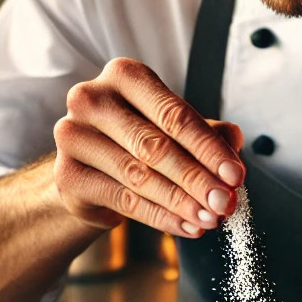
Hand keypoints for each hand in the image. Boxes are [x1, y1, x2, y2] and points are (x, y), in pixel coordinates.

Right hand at [53, 58, 244, 236]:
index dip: (209, 148)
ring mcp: (73, 136)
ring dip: (181, 202)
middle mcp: (91, 99)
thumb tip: (234, 141)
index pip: (174, 114)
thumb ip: (208, 132)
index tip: (235, 175)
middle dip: (197, 179)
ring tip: (209, 218)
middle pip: (155, 146)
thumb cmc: (137, 139)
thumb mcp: (175, 130)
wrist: (89, 169)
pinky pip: (123, 200)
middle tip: (225, 203)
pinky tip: (186, 226)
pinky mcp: (66, 174)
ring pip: (139, 176)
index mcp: (124, 75)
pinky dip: (160, 217)